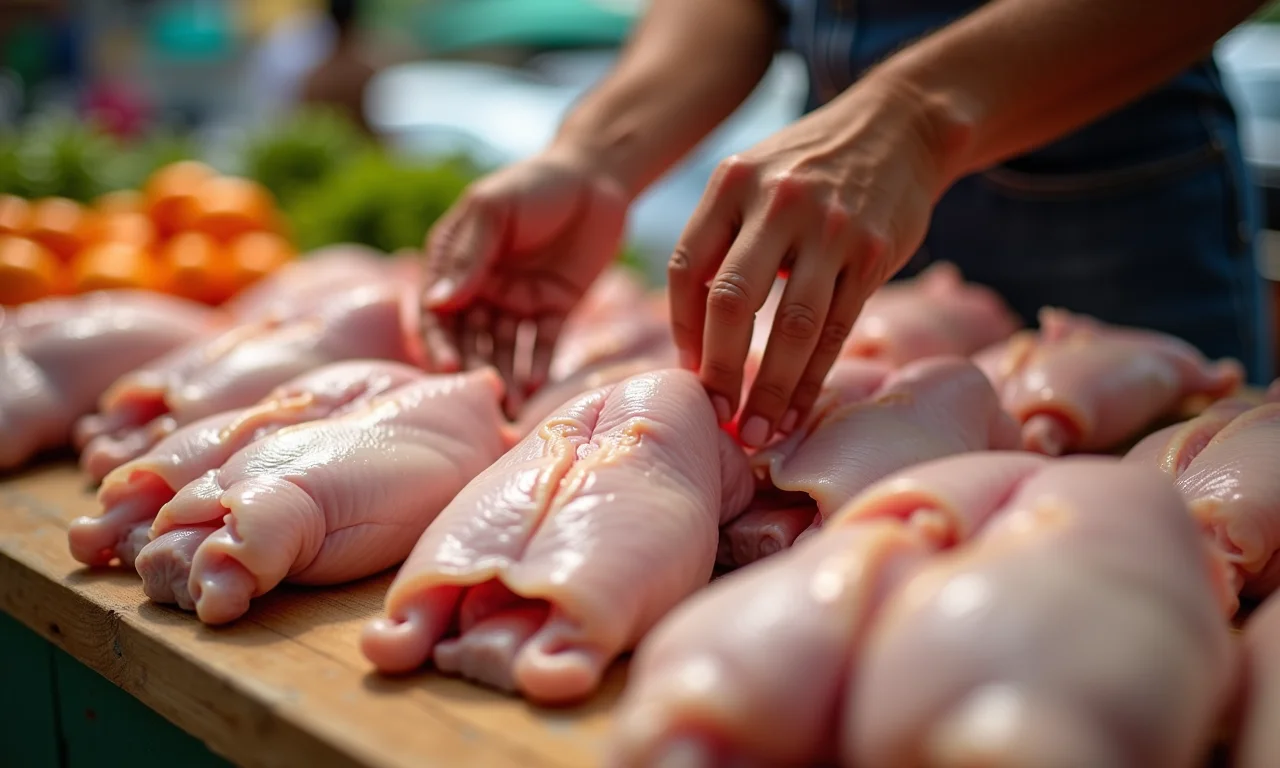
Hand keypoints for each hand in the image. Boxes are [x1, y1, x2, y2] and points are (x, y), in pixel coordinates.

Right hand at [420, 146, 629, 408]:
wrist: (594, 177)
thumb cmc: (533, 184)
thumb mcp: (493, 209)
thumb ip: (468, 254)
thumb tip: (436, 302)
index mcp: (455, 263)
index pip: (438, 311)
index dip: (440, 342)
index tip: (448, 368)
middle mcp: (482, 289)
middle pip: (470, 338)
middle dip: (474, 369)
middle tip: (482, 397)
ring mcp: (518, 303)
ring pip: (504, 348)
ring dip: (505, 377)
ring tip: (510, 407)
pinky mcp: (554, 311)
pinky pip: (543, 345)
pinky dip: (538, 366)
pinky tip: (535, 388)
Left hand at [667, 76, 959, 446]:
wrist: (899, 125)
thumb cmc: (810, 169)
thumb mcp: (753, 178)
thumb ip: (720, 239)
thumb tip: (694, 338)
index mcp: (732, 183)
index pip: (687, 269)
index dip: (682, 332)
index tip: (688, 374)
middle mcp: (776, 201)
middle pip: (731, 301)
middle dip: (718, 370)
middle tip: (715, 418)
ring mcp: (830, 227)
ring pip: (790, 326)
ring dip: (769, 389)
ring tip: (756, 432)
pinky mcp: (873, 252)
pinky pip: (836, 329)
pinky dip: (812, 378)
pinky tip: (796, 409)